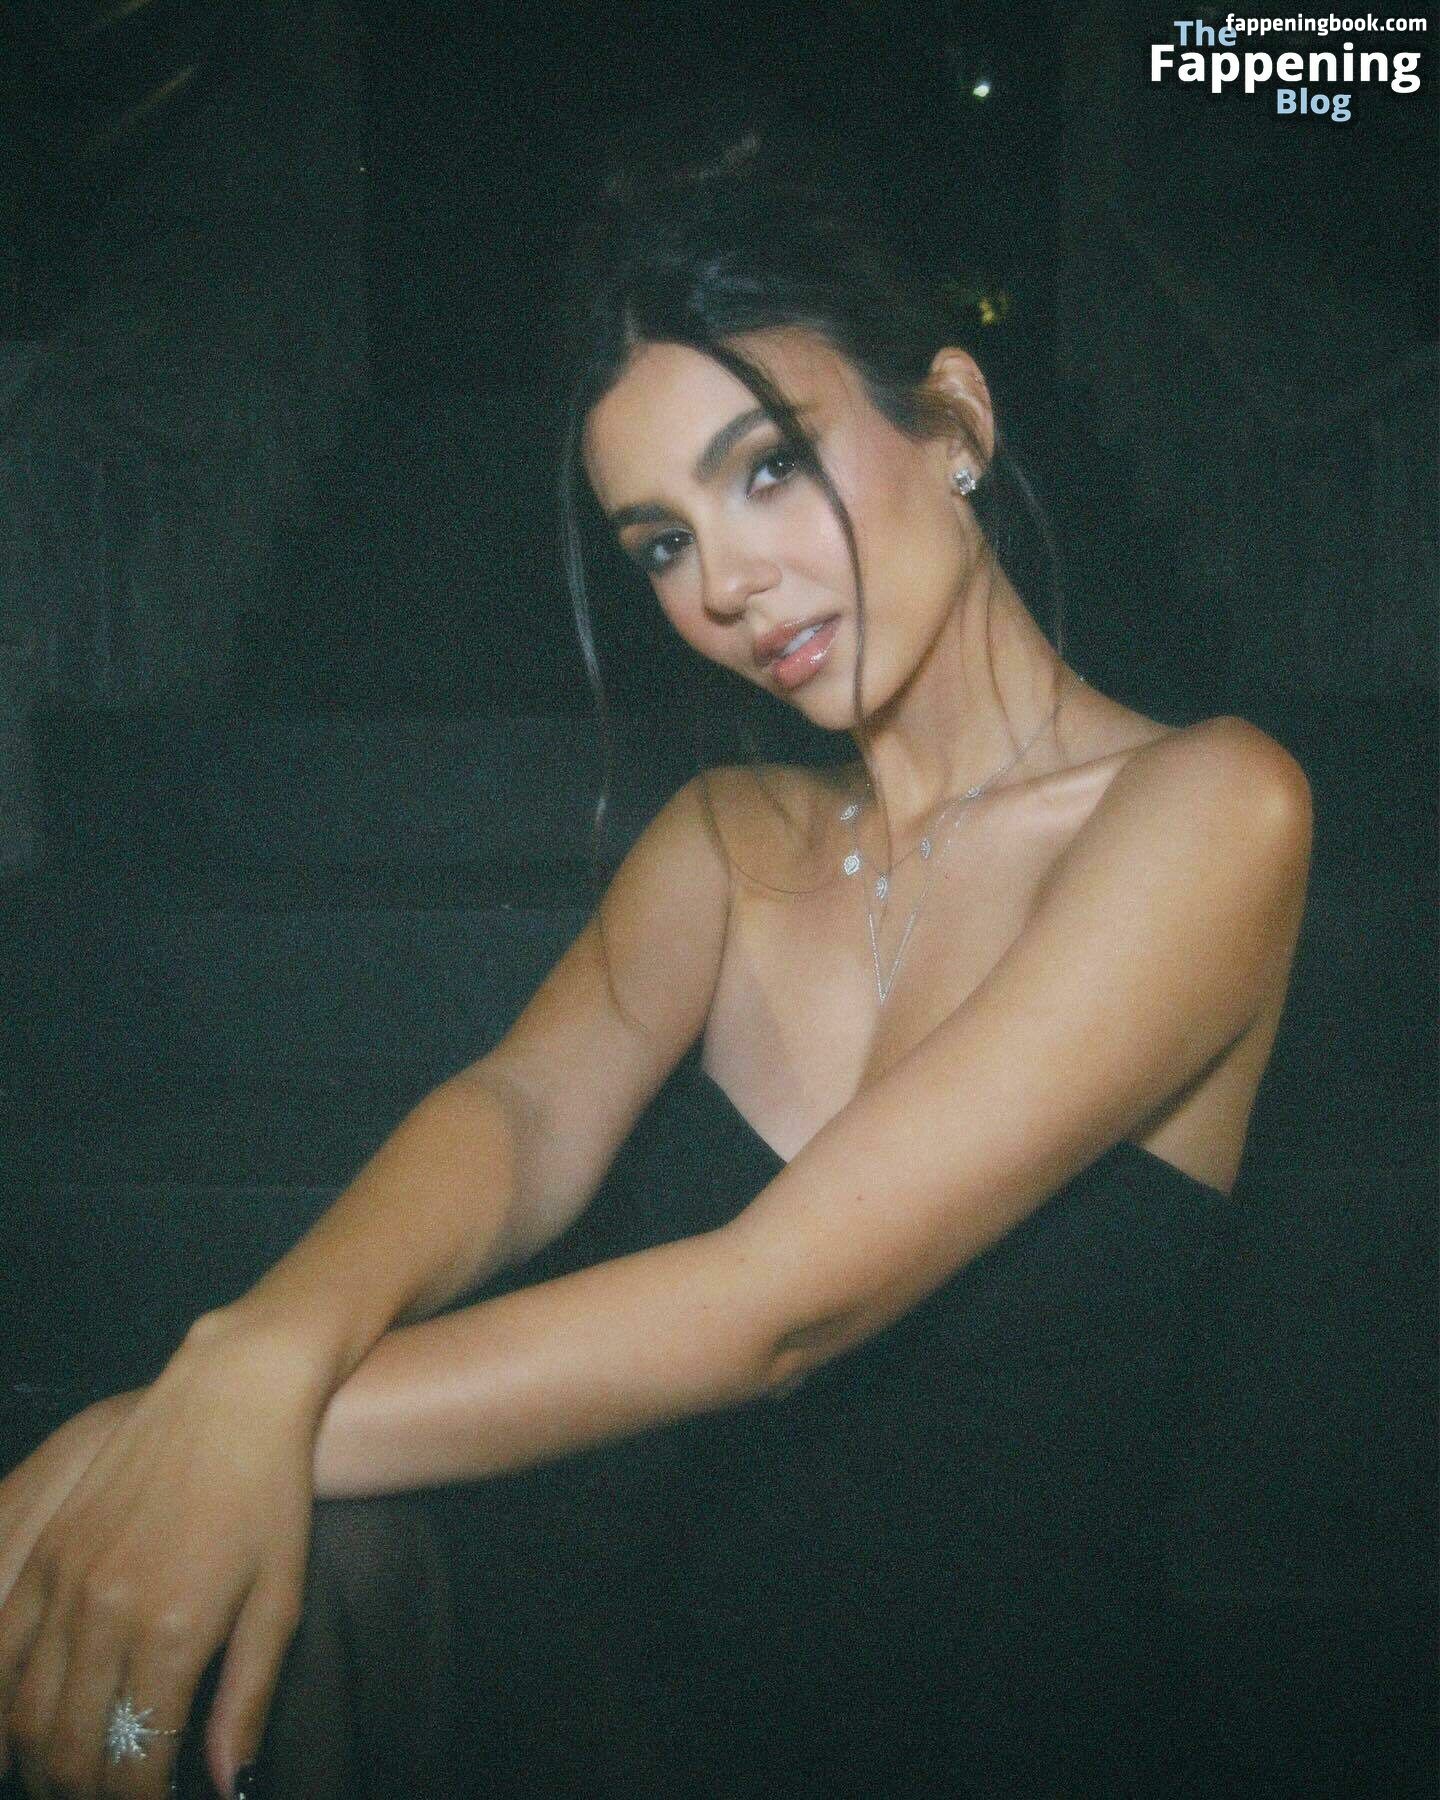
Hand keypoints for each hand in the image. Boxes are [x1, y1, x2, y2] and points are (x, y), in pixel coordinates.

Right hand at [0, 1327, 325, 1798]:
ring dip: (40, 1762)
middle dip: (86, 1794)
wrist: (232, 1392)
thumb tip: (225, 1782)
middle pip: (72, 1748)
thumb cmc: (271, 1493)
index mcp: (173, 1631)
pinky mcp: (46, 1552)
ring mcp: (66, 1579)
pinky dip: (0, 1707)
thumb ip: (247, 1696)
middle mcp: (107, 1612)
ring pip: (24, 1712)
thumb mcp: (282, 1596)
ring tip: (65, 1778)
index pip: (137, 1761)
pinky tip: (15, 1733)